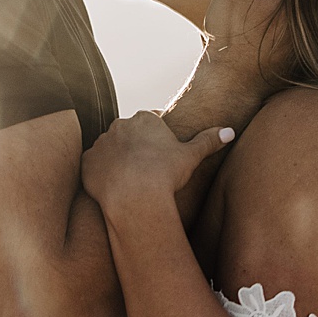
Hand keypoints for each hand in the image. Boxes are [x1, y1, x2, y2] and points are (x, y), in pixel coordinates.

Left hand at [81, 113, 229, 215]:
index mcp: (144, 119)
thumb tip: (230, 131)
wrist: (135, 196)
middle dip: (136, 144)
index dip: (158, 135)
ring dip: (117, 158)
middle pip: (129, 133)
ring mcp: (101, 143)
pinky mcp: (88, 162)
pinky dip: (101, 173)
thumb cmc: (166, 174)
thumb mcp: (192, 156)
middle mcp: (119, 126)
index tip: (163, 150)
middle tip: (146, 165)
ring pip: (110, 148)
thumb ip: (209, 140)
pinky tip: (112, 186)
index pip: (152, 120)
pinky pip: (94, 165)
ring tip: (129, 178)